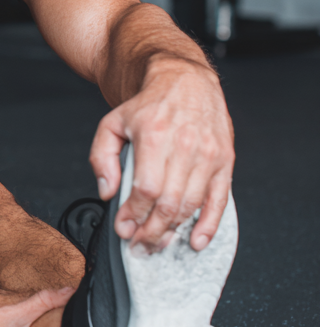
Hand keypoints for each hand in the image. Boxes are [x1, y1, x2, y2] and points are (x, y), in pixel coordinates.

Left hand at [90, 58, 234, 251]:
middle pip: (169, 203)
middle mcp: (185, 146)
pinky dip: (209, 225)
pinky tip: (196, 240)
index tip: (123, 229)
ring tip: (157, 242)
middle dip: (151, 230)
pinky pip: (219, 200)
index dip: (133, 215)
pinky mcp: (225, 161)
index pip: (145, 189)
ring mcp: (208, 155)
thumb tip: (107, 192)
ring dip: (174, 231)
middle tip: (139, 245)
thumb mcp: (112, 123)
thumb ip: (102, 158)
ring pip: (191, 205)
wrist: (184, 81)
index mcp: (154, 136)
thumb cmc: (148, 105)